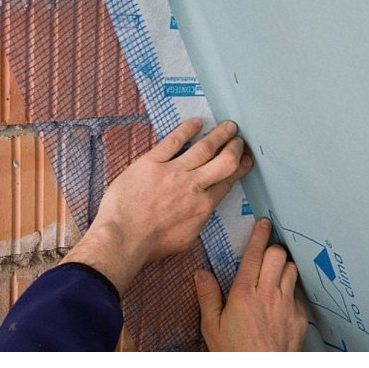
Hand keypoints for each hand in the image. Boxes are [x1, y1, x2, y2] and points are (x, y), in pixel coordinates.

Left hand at [62, 118, 252, 294]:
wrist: (122, 239)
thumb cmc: (151, 245)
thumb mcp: (186, 239)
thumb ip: (198, 219)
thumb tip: (202, 207)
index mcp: (203, 206)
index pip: (228, 180)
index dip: (240, 168)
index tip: (246, 159)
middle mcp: (193, 186)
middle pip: (223, 160)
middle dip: (235, 147)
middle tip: (239, 139)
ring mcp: (172, 172)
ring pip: (204, 147)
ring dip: (219, 135)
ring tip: (228, 126)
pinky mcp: (151, 163)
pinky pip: (173, 141)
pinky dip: (186, 130)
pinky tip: (196, 122)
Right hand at [194, 218, 308, 350]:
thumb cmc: (233, 353)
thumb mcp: (211, 327)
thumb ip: (207, 296)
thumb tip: (201, 273)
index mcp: (244, 293)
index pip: (255, 254)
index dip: (260, 235)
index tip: (264, 223)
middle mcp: (268, 294)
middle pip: (279, 256)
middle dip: (273, 250)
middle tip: (267, 254)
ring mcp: (287, 306)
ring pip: (292, 271)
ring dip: (284, 268)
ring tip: (274, 276)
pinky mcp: (300, 319)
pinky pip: (298, 296)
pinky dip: (291, 294)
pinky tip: (281, 305)